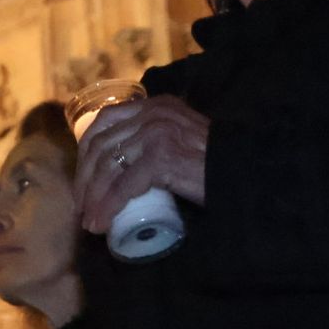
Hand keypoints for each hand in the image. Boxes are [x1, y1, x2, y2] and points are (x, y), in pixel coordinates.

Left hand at [74, 95, 209, 232]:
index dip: (86, 154)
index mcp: (155, 105)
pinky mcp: (162, 155)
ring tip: (91, 222)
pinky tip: (103, 222)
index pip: (105, 122)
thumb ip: (157, 140)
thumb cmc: (215, 165)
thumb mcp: (180, 140)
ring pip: (109, 166)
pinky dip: (109, 206)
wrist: (245, 174)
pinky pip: (124, 184)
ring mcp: (157, 132)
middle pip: (101, 144)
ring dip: (94, 198)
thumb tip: (118, 170)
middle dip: (86, 180)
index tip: (84, 183)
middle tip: (83, 209)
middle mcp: (153, 113)